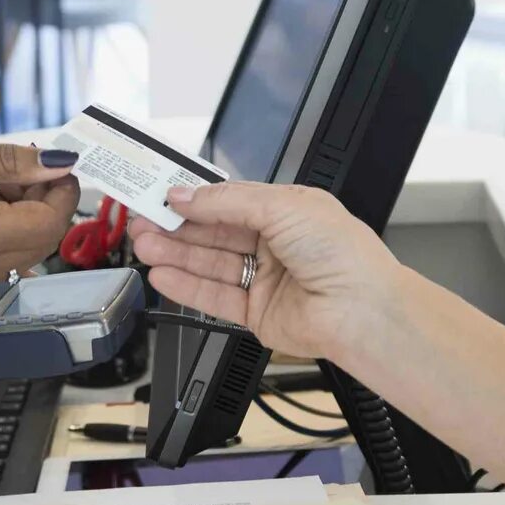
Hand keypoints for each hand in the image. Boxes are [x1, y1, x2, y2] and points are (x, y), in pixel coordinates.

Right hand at [126, 180, 406, 364]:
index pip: (228, 199)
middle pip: (213, 232)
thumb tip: (186, 194)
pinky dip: (186, 286)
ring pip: (209, 264)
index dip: (193, 196)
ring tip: (145, 245)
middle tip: (142, 220)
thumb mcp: (281, 206)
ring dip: (175, 254)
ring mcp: (265, 279)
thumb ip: (227, 201)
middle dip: (176, 226)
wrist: (361, 310)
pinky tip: (163, 275)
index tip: (160, 192)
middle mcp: (275, 243)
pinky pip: (214, 296)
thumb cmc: (343, 254)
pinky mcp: (256, 312)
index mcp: (286, 210)